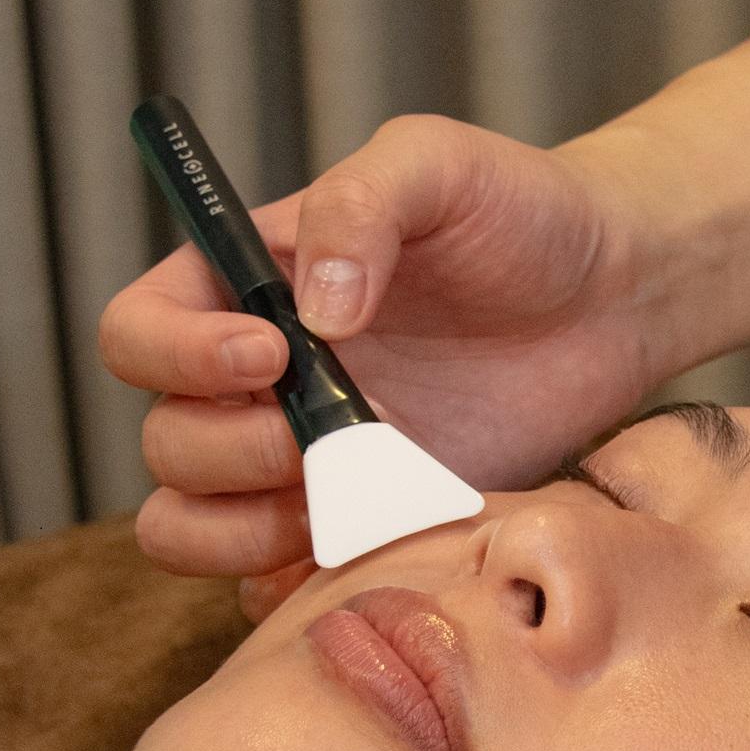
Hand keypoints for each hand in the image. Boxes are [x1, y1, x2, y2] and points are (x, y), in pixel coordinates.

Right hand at [99, 115, 676, 607]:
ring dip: (246, 533)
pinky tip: (373, 548)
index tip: (271, 354)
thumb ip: (363, 206)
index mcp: (242, 288)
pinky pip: (275, 585)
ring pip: (192, 527)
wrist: (613, 297)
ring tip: (349, 500)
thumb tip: (312, 311)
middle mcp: (253, 382)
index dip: (176, 356)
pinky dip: (299, 585)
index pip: (137, 333)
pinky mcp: (357, 523)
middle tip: (332, 440)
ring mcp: (301, 462)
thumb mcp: (436, 165)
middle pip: (165, 446)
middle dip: (230, 455)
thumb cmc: (518, 212)